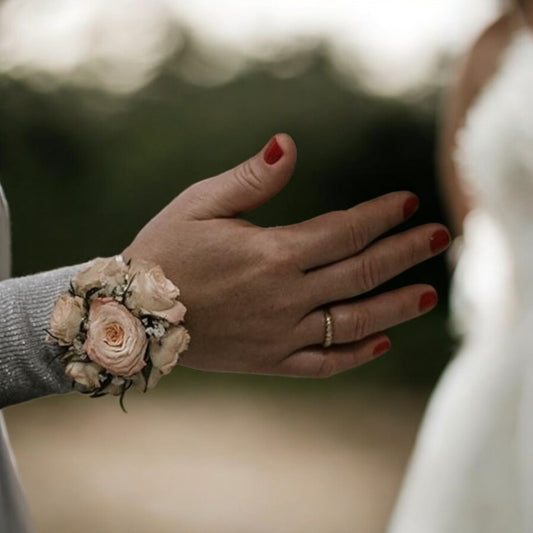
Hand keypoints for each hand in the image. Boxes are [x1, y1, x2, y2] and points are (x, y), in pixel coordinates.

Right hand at [123, 134, 449, 377]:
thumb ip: (252, 177)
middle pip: (361, 273)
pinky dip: (356, 354)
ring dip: (396, 307)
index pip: (346, 231)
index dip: (381, 215)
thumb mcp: (201, 203)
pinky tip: (381, 340)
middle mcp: (286, 298)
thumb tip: (290, 144)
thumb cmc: (165, 251)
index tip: (409, 203)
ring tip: (428, 294)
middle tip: (440, 237)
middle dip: (405, 253)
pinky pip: (325, 364)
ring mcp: (282, 335)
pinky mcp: (271, 361)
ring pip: (355, 323)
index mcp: (273, 254)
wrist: (134, 315)